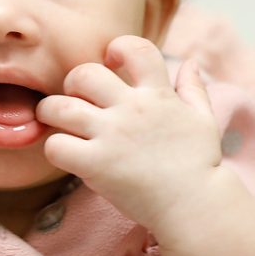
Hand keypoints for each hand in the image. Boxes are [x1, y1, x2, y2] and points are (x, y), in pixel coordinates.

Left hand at [36, 35, 221, 234]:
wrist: (196, 208)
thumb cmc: (198, 166)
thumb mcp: (204, 121)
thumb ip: (193, 90)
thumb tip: (190, 62)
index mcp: (158, 95)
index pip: (134, 47)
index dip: (116, 49)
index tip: (111, 63)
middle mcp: (131, 109)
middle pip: (83, 74)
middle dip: (72, 82)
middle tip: (77, 99)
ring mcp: (111, 136)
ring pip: (58, 107)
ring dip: (50, 112)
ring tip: (57, 122)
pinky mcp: (96, 165)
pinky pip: (56, 146)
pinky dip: (54, 148)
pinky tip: (66, 154)